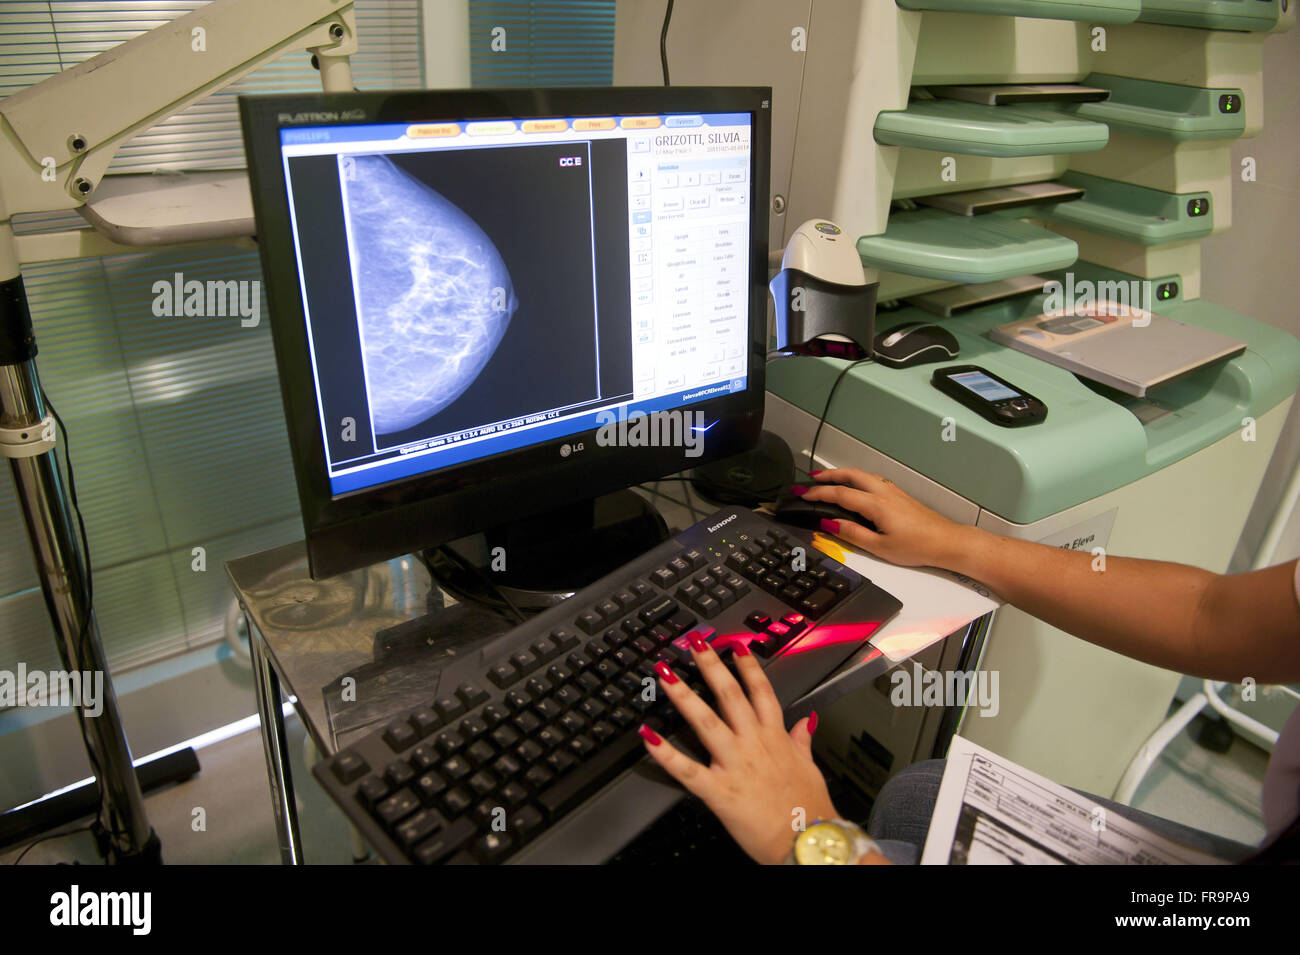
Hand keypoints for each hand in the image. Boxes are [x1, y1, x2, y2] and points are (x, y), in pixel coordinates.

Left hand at [638, 636, 837, 863]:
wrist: (808, 843)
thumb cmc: (810, 809)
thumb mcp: (810, 768)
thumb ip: (802, 741)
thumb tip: (805, 722)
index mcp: (775, 738)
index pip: (761, 692)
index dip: (747, 666)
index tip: (735, 645)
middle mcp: (753, 744)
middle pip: (730, 696)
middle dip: (711, 666)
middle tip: (694, 643)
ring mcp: (735, 765)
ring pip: (706, 722)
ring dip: (684, 696)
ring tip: (665, 674)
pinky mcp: (719, 791)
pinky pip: (686, 769)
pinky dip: (664, 753)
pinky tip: (647, 735)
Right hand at [800, 468, 971, 567]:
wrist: (946, 542)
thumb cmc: (917, 546)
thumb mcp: (880, 547)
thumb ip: (852, 533)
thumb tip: (830, 523)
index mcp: (876, 505)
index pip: (840, 494)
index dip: (818, 493)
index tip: (802, 495)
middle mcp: (883, 492)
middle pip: (850, 475)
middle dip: (828, 474)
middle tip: (810, 479)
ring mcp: (892, 491)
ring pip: (862, 474)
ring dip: (842, 474)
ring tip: (828, 479)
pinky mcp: (899, 494)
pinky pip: (872, 479)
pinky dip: (856, 478)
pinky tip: (854, 486)